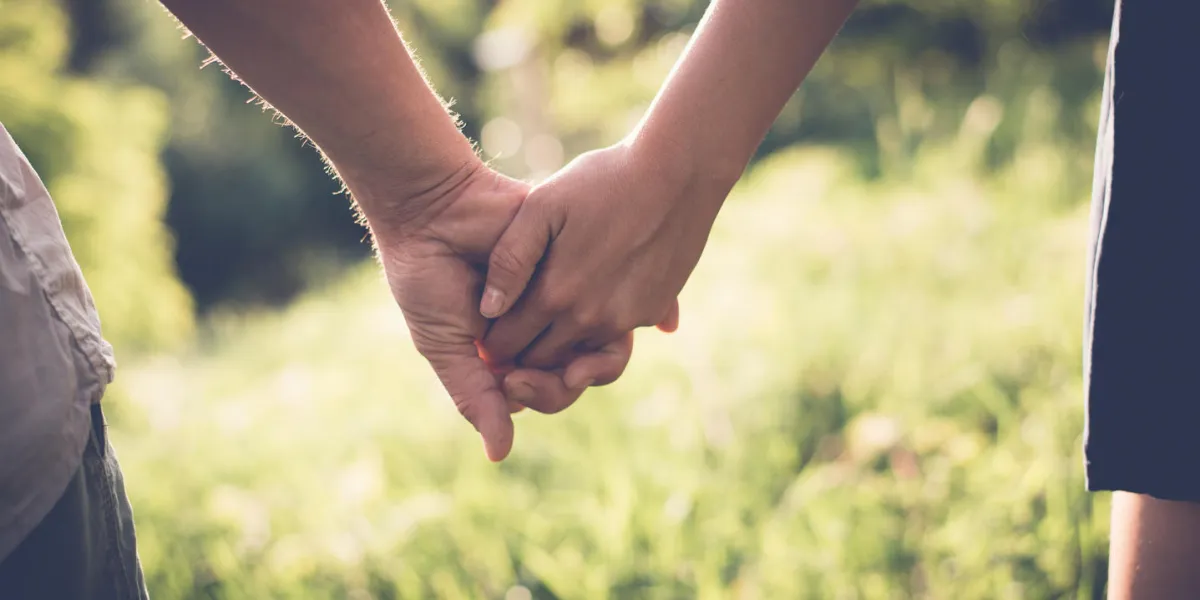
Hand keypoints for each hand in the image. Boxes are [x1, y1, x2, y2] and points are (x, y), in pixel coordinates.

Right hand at [364, 161, 632, 460]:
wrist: (431, 213)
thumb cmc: (427, 281)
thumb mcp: (446, 346)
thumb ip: (475, 397)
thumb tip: (499, 456)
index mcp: (512, 355)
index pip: (548, 393)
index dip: (545, 396)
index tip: (514, 383)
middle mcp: (542, 330)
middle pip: (578, 376)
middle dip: (560, 382)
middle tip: (527, 370)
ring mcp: (562, 296)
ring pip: (599, 341)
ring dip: (584, 354)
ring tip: (560, 350)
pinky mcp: (575, 262)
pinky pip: (602, 296)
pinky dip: (595, 312)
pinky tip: (577, 309)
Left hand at [479, 142, 726, 374]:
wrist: (678, 173)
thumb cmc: (602, 180)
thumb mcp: (542, 206)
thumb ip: (510, 258)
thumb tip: (489, 309)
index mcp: (556, 295)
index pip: (508, 343)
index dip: (490, 345)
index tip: (482, 338)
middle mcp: (592, 319)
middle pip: (541, 361)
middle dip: (521, 358)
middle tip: (509, 342)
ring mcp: (626, 320)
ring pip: (579, 356)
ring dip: (560, 350)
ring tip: (545, 327)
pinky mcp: (653, 313)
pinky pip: (614, 339)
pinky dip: (597, 331)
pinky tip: (588, 302)